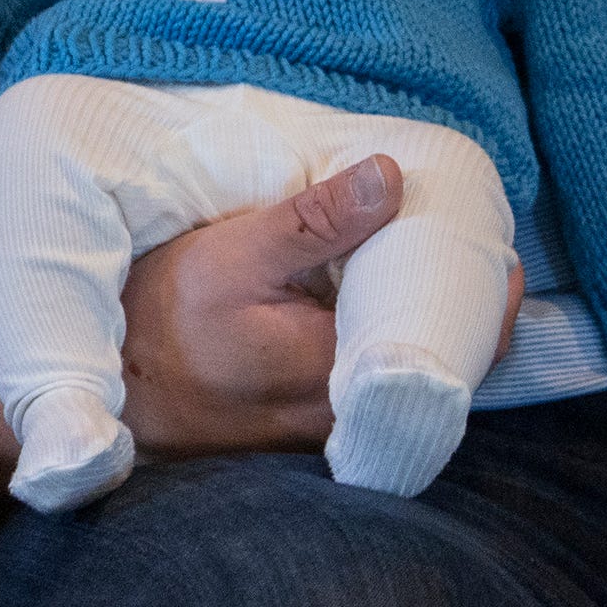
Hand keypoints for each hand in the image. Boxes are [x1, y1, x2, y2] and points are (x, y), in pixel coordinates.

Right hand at [114, 156, 517, 450]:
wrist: (112, 389)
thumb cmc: (162, 322)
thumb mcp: (233, 254)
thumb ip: (315, 221)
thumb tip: (392, 177)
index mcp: (347, 372)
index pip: (457, 344)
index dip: (487, 296)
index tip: (495, 247)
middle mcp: (353, 414)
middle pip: (445, 363)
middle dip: (465, 306)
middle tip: (469, 243)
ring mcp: (333, 428)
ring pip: (410, 374)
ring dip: (426, 323)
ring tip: (432, 264)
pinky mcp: (311, 425)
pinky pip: (376, 382)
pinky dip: (388, 340)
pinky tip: (375, 300)